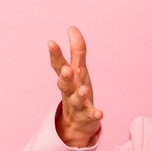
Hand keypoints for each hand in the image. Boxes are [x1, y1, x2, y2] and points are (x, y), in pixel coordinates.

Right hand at [48, 26, 102, 146]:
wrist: (76, 123)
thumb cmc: (76, 90)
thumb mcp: (78, 70)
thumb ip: (76, 51)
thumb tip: (72, 28)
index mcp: (67, 78)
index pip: (59, 65)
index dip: (55, 54)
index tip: (51, 43)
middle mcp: (70, 91)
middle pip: (65, 83)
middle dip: (65, 76)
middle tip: (66, 70)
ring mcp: (78, 105)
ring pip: (77, 100)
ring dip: (79, 95)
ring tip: (84, 90)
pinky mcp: (87, 117)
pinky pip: (91, 116)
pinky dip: (94, 114)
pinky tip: (100, 114)